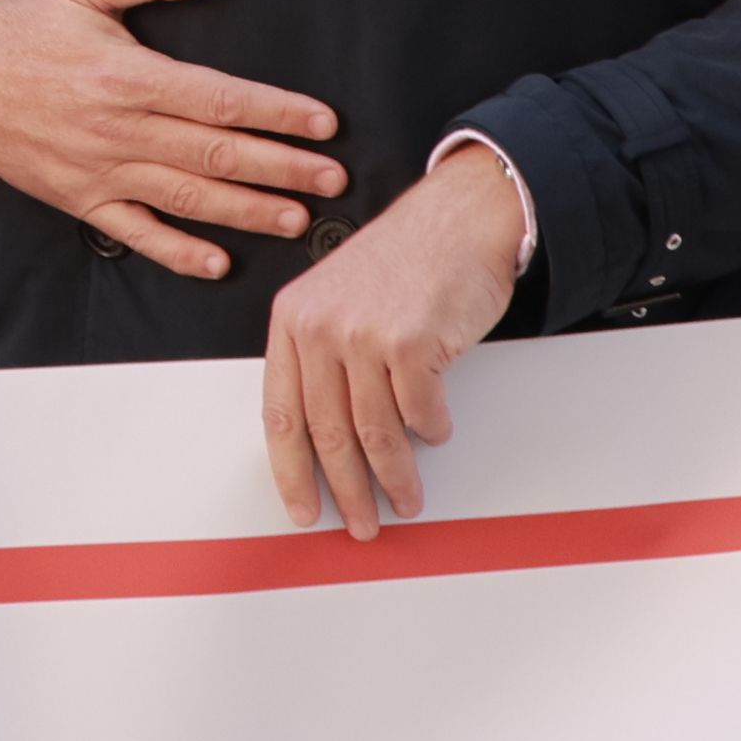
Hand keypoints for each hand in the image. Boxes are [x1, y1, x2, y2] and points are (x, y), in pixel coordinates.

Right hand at [0, 0, 345, 276]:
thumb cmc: (23, 27)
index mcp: (127, 75)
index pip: (221, 98)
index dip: (277, 113)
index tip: (322, 122)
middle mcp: (120, 129)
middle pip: (217, 155)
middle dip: (282, 168)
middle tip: (333, 177)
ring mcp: (101, 171)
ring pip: (188, 199)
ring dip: (247, 213)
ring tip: (297, 218)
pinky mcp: (81, 198)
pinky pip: (137, 233)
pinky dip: (178, 252)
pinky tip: (217, 262)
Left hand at [260, 146, 526, 538]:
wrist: (460, 215)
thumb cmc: (405, 258)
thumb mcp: (338, 298)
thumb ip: (323, 356)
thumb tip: (328, 439)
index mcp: (292, 319)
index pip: (279, 412)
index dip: (289, 470)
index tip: (300, 508)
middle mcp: (320, 325)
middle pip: (327, 433)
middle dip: (345, 490)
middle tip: (359, 524)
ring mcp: (364, 332)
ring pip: (375, 433)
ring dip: (395, 477)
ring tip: (406, 499)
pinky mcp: (412, 341)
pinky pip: (421, 412)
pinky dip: (432, 430)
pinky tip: (437, 432)